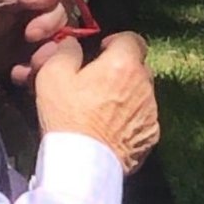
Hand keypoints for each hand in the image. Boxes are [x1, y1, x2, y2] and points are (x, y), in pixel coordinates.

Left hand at [0, 0, 67, 85]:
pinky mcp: (30, 61)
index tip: (32, 34)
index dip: (51, 19)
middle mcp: (40, 15)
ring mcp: (37, 40)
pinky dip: (35, 76)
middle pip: (63, 30)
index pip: (58, 3)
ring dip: (44, 64)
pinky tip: (17, 77)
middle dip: (50, 46)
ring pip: (57, 53)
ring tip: (23, 72)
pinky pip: (45, 70)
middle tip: (32, 58)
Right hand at [35, 33, 159, 174]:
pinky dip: (129, 120)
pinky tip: (109, 130)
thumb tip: (72, 44)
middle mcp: (145, 85)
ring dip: (125, 96)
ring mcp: (151, 113)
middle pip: (138, 67)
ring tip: (100, 109)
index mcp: (123, 64)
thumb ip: (65, 51)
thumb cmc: (67, 116)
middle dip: (120, 70)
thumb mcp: (53, 75)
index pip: (133, 39)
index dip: (116, 42)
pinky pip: (142, 120)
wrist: (83, 164)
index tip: (100, 52)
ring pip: (141, 94)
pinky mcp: (150, 137)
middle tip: (96, 82)